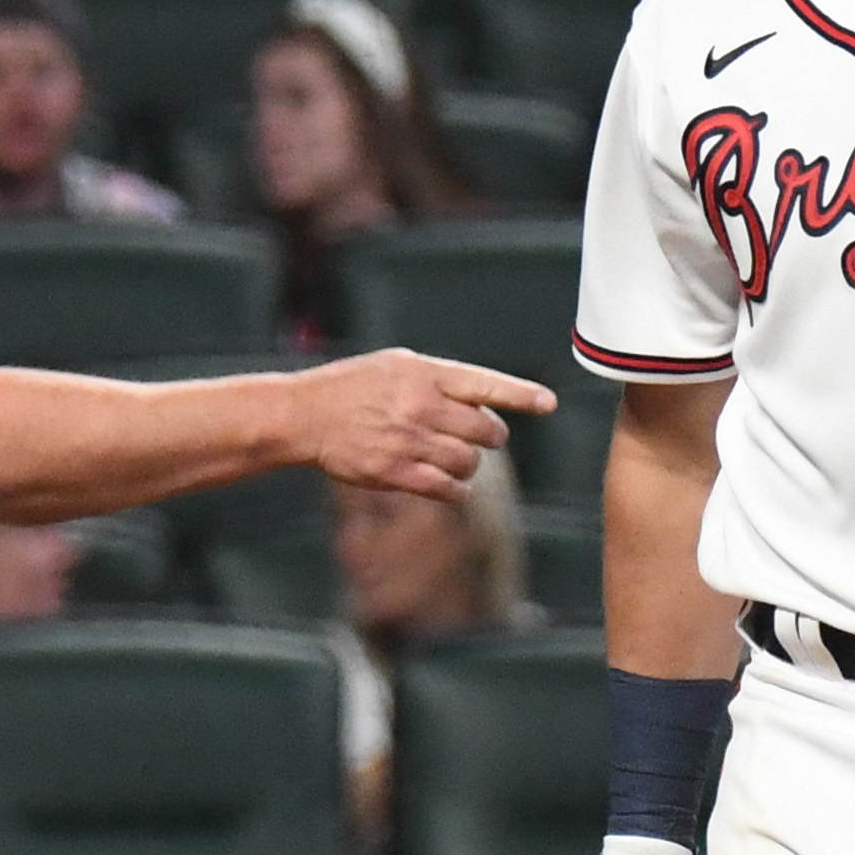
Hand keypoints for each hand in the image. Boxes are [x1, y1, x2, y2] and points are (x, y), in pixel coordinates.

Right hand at [299, 350, 553, 499]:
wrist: (306, 415)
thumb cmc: (353, 386)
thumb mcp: (396, 365)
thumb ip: (439, 379)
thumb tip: (483, 400)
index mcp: (424, 374)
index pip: (484, 384)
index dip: (520, 395)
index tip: (548, 403)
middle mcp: (421, 406)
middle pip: (486, 430)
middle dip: (491, 436)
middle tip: (483, 436)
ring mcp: (410, 441)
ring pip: (469, 462)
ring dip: (470, 463)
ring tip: (454, 456)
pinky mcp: (397, 472)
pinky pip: (447, 489)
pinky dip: (456, 489)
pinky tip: (451, 483)